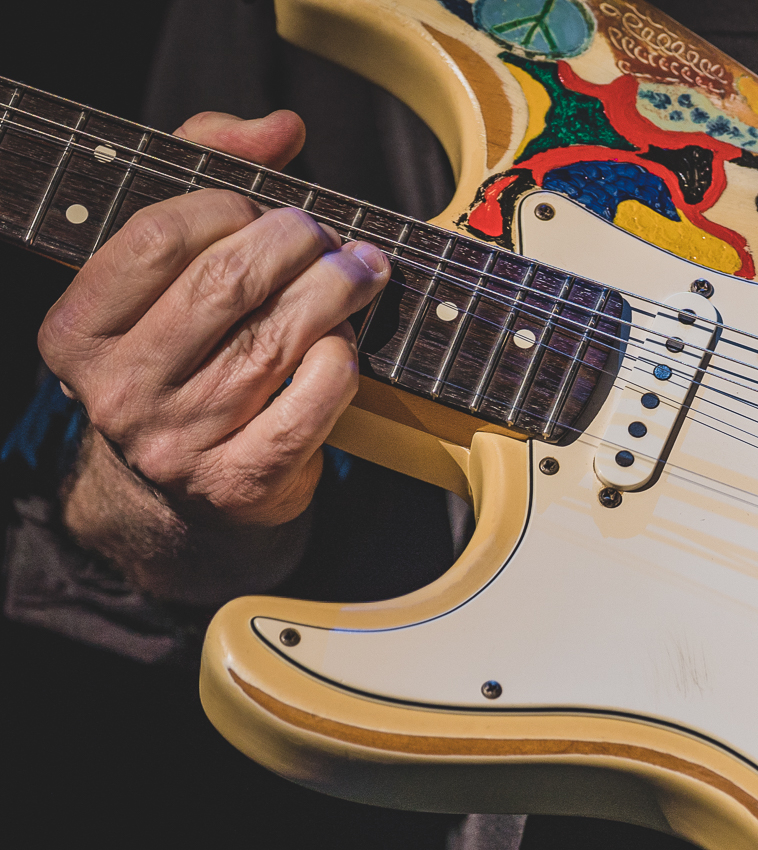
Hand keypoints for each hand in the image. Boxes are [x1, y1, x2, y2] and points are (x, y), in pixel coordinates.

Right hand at [41, 110, 388, 528]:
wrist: (177, 494)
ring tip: (361, 271)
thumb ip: (206, 172)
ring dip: (335, 292)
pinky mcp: (242, 482)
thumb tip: (281, 127)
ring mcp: (180, 442)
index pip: (157, 239)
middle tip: (328, 237)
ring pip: (276, 340)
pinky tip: (346, 343)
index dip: (227, 205)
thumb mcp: (164, 267)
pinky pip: (311, 402)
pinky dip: (341, 362)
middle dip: (296, 243)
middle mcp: (119, 391)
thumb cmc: (178, 353)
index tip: (264, 207)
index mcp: (77, 331)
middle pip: (227, 285)